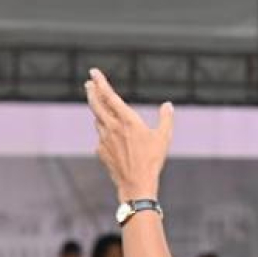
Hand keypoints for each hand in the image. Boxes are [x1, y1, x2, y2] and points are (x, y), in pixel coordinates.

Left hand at [85, 69, 174, 201]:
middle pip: (96, 105)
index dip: (101, 82)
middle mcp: (112, 127)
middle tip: (89, 83)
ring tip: (98, 104)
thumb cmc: (152, 160)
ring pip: (98, 120)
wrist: (136, 183)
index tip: (94, 72)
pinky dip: (104, 131)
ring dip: (97, 110)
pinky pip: (100, 136)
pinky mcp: (101, 151)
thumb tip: (168, 105)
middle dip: (92, 92)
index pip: (110, 96)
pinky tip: (109, 134)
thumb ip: (166, 119)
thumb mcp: (164, 137)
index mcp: (128, 120)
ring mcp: (104, 139)